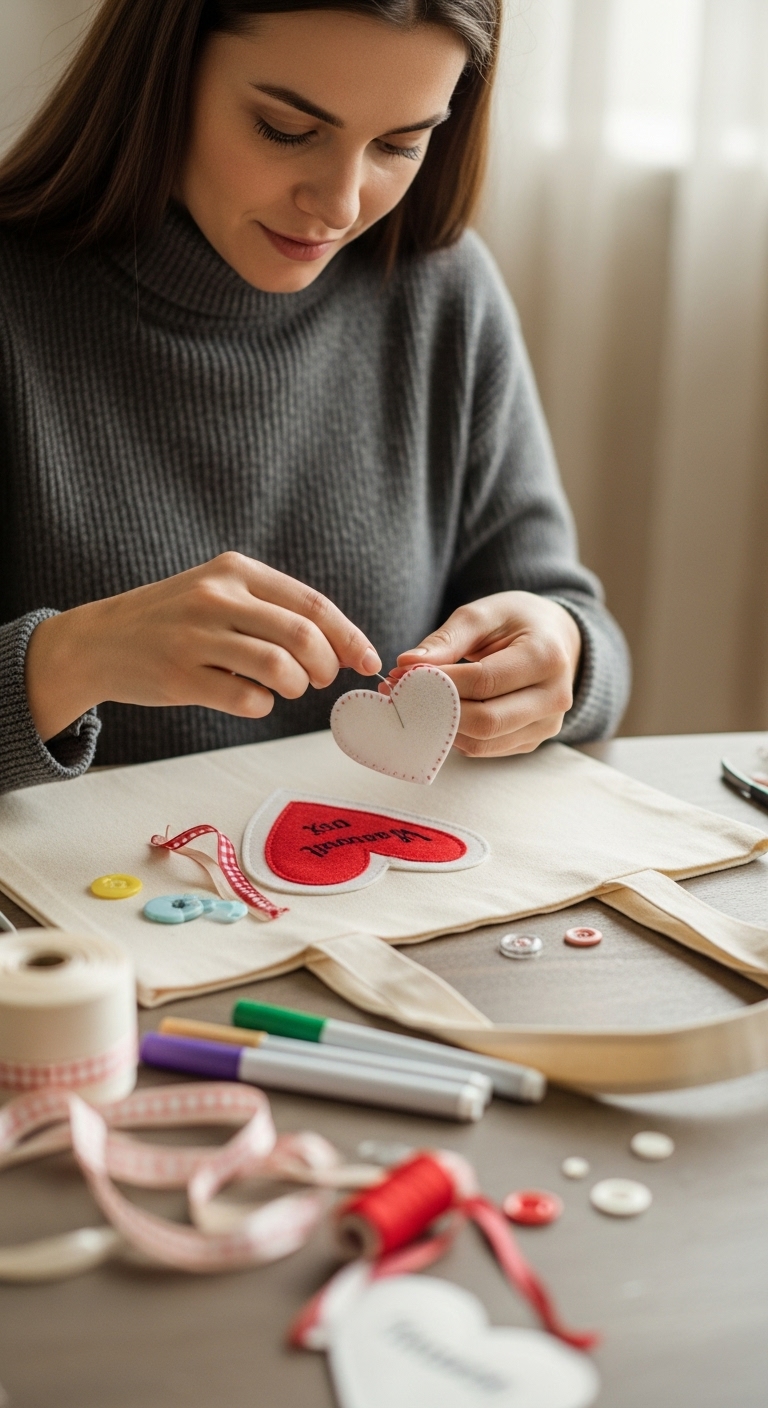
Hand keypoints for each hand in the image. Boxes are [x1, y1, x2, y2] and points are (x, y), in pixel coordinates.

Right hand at [25, 553, 380, 742]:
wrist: (99, 641)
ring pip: (279, 668)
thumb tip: (341, 646)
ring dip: (296, 687)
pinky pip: (246, 699)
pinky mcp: (180, 676)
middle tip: (319, 679)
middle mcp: (216, 597)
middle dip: (326, 666)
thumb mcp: (219, 592)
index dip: (349, 637)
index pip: (312, 604)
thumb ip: (273, 609)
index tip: (366, 661)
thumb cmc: (174, 620)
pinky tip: (250, 698)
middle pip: (303, 636)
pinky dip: (262, 705)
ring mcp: (195, 637)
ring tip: (286, 688)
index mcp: (235, 570)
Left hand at [390, 591, 580, 756]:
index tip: (404, 673)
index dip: (440, 682)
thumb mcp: (484, 614)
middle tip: (400, 692)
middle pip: (485, 721)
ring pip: (482, 742)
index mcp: (547, 657)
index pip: (484, 682)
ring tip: (414, 703)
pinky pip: (484, 748)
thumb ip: (446, 639)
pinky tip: (438, 713)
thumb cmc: (517, 621)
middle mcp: (554, 698)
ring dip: (441, 726)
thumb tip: (407, 665)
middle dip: (437, 709)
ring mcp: (545, 725)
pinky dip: (455, 735)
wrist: (556, 638)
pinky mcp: (531, 741)